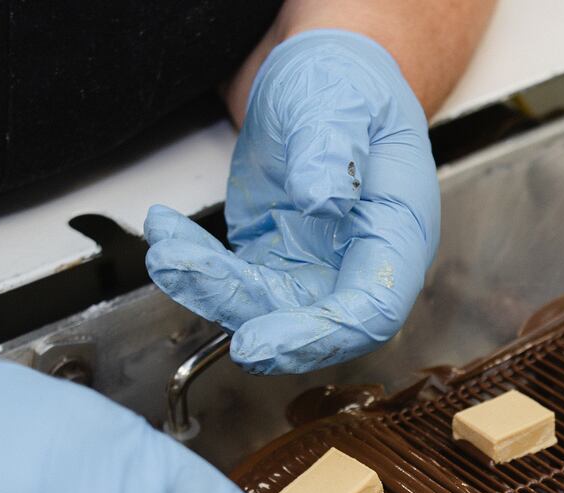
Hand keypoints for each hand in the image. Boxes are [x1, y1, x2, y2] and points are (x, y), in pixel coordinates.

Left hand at [144, 30, 438, 374]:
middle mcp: (359, 266)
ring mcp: (314, 269)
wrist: (323, 81)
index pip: (371, 308)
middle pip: (313, 323)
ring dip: (209, 287)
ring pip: (263, 308)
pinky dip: (195, 266)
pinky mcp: (272, 261)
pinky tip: (166, 233)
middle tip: (194, 286)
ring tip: (168, 249)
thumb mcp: (345, 105)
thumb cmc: (349, 90)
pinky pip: (232, 283)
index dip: (320, 335)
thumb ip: (335, 151)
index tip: (263, 340)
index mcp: (397, 236)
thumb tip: (324, 200)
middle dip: (250, 319)